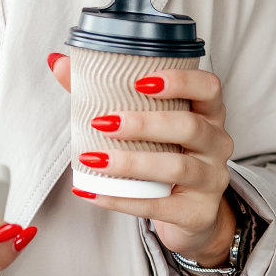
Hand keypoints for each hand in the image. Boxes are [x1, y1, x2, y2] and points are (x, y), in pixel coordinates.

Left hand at [47, 53, 237, 270]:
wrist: (190, 213)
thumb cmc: (165, 154)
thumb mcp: (147, 123)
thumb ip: (105, 91)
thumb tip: (58, 62)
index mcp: (209, 112)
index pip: (209, 87)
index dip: (180, 81)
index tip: (141, 81)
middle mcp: (217, 142)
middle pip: (190, 126)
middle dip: (144, 123)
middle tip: (102, 122)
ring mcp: (212, 178)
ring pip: (177, 167)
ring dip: (131, 163)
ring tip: (93, 160)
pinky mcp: (198, 212)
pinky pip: (160, 206)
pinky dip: (123, 200)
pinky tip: (93, 192)